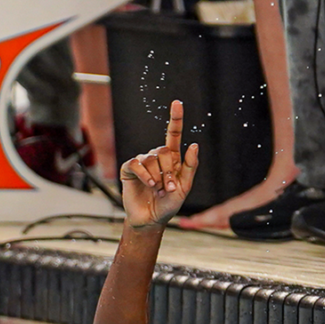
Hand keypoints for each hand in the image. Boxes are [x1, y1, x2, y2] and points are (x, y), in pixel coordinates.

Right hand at [120, 100, 199, 228]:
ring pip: (151, 158)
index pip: (173, 135)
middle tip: (167, 188)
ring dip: (157, 177)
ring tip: (157, 190)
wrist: (151, 220)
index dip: (176, 119)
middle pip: (164, 151)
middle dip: (168, 171)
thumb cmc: (168, 205)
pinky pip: (137, 164)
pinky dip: (145, 175)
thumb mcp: (184, 188)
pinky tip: (149, 185)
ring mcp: (142, 163)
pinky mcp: (129, 169)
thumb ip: (190, 167)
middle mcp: (157, 158)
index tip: (177, 103)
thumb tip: (194, 145)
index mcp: (172, 160)